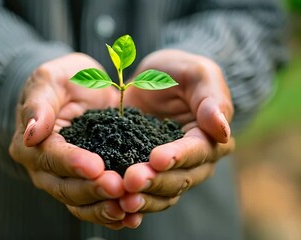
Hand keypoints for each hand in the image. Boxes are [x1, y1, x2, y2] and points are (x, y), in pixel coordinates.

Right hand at [9, 53, 128, 228]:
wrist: (83, 89)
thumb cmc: (64, 80)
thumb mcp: (50, 80)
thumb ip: (39, 104)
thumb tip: (30, 133)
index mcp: (32, 144)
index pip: (50, 157)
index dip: (72, 163)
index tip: (96, 166)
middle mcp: (45, 168)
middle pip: (65, 187)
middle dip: (92, 190)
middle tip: (119, 187)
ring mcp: (66, 179)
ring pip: (80, 203)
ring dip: (104, 208)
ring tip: (128, 207)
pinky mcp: (87, 183)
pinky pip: (96, 205)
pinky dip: (112, 213)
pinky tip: (131, 216)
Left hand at [120, 49, 234, 222]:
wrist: (154, 79)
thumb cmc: (180, 72)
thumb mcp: (196, 74)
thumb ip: (211, 99)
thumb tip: (223, 130)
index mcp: (212, 137)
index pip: (199, 151)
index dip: (179, 156)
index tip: (157, 158)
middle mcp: (195, 160)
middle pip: (181, 178)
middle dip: (157, 181)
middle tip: (131, 181)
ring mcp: (171, 169)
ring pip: (164, 192)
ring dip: (144, 198)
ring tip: (122, 199)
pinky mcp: (148, 171)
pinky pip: (145, 192)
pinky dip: (134, 199)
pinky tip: (116, 205)